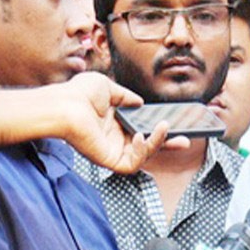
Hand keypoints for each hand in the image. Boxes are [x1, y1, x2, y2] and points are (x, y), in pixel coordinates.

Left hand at [52, 72, 189, 172]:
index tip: (175, 123)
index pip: (143, 128)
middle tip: (186, 140)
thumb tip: (139, 102)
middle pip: (148, 146)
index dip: (159, 128)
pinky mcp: (109, 160)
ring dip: (158, 143)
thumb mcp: (108, 87)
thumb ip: (126, 95)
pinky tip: (140, 136)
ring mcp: (113, 151)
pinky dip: (142, 151)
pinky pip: (133, 163)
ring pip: (144, 155)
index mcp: (115, 123)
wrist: (64, 105)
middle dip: (168, 144)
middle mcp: (115, 139)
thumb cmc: (78, 94)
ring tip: (165, 128)